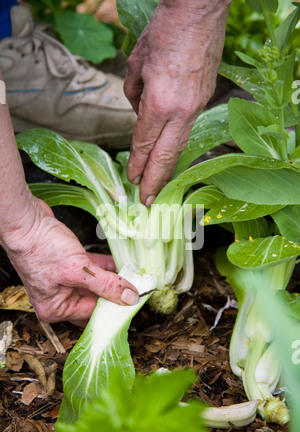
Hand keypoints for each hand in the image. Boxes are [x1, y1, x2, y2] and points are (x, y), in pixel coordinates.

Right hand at [2, 198, 139, 327]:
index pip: (93, 314)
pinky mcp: (67, 264)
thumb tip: (130, 298)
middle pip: (94, 302)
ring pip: (94, 285)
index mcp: (56, 308)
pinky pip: (90, 270)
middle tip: (137, 291)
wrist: (25, 220)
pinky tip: (120, 263)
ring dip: (112, 280)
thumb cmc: (41, 247)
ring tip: (134, 276)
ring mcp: (62, 281)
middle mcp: (58, 298)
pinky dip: (104, 267)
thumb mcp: (79, 270)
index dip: (115, 308)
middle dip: (115, 295)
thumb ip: (106, 285)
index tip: (136, 302)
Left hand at [124, 0, 230, 205]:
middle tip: (147, 201)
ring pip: (180, 146)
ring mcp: (197, 107)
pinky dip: (177, 145)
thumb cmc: (164, 32)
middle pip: (166, 156)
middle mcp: (181, 111)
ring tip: (160, 185)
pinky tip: (170, 153)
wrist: (200, 11)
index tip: (132, 182)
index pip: (144, 143)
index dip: (137, 165)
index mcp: (160, 103)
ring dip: (168, 168)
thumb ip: (133, 94)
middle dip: (155, 181)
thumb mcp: (136, 63)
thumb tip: (138, 111)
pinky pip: (187, 129)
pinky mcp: (205, 99)